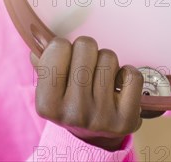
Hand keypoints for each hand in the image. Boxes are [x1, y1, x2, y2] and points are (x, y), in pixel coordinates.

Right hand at [33, 36, 143, 150]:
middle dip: (87, 51)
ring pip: (109, 57)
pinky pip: (133, 75)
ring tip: (101, 79)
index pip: (58, 47)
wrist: (94, 136)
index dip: (64, 47)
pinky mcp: (126, 119)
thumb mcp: (50, 85)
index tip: (66, 61)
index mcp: (47, 104)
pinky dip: (127, 74)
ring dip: (107, 62)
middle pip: (86, 46)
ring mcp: (101, 117)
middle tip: (86, 68)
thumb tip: (38, 33)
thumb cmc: (70, 100)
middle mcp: (73, 113)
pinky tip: (119, 87)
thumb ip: (43, 59)